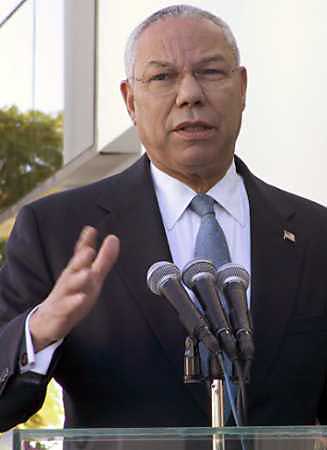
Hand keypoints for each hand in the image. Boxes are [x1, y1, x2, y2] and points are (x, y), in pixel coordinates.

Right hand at [29, 226, 119, 351]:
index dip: (85, 243)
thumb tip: (113, 238)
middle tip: (89, 250)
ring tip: (86, 273)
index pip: (80, 254)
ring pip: (69, 286)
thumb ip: (103, 259)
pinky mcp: (60, 312)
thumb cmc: (73, 293)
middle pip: (74, 268)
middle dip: (81, 258)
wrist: (49, 320)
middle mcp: (69, 280)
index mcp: (76, 270)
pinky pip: (66, 307)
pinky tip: (80, 299)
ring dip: (77, 279)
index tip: (91, 230)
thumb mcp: (92, 276)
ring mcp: (63, 295)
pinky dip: (72, 303)